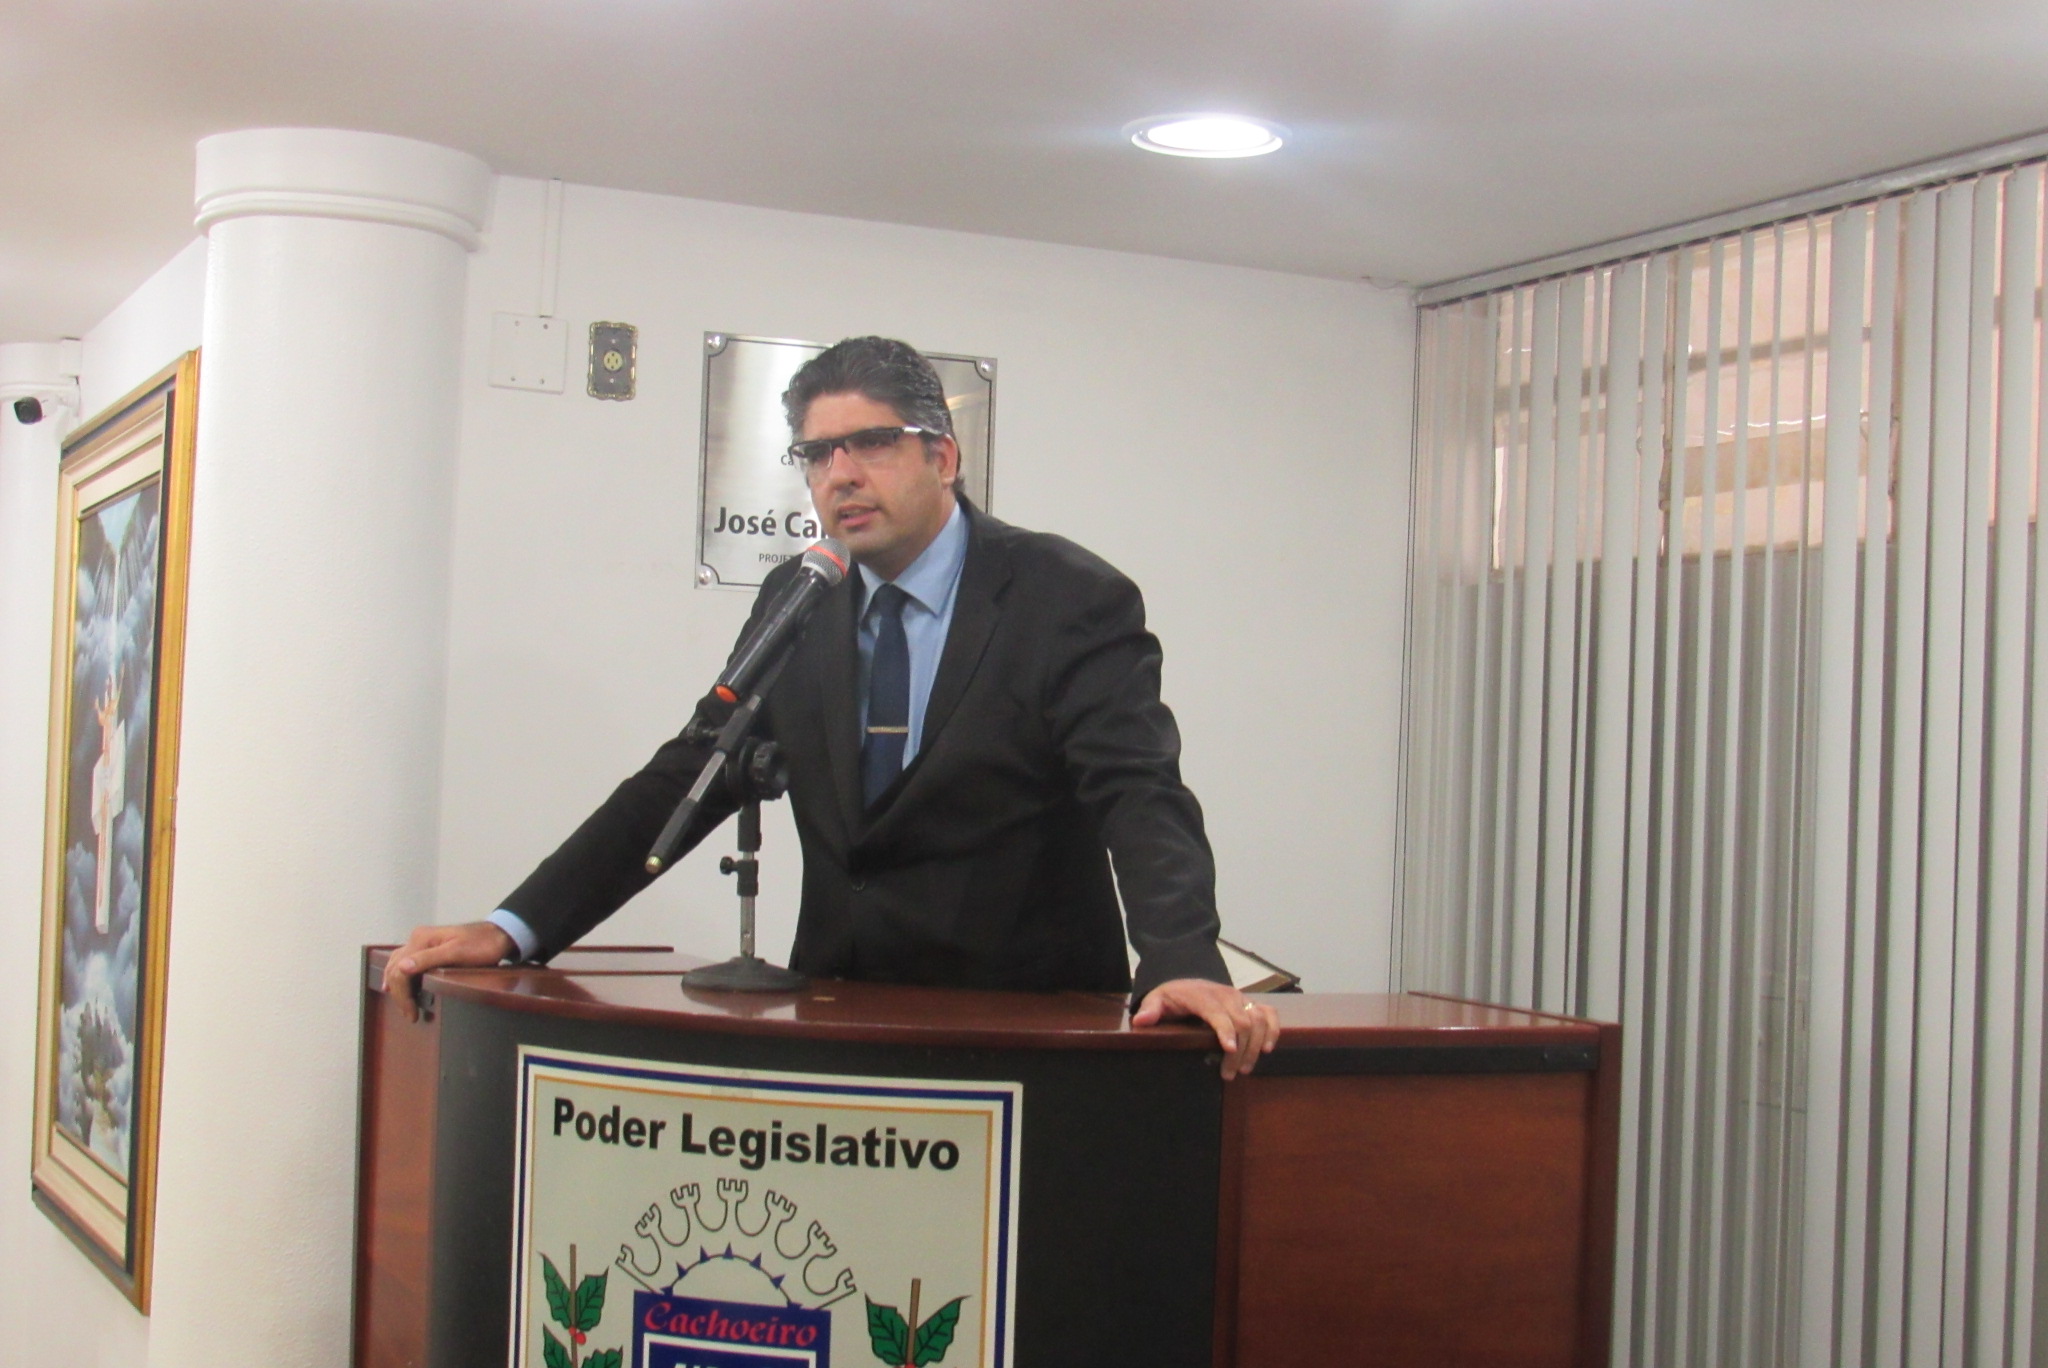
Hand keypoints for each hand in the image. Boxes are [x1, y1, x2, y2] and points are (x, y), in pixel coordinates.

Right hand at [380, 921, 515, 1021]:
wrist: (499, 935)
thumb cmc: (482, 945)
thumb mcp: (457, 953)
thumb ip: (429, 959)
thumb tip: (401, 968)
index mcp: (421, 939)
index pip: (399, 970)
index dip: (402, 994)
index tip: (411, 1013)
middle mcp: (418, 938)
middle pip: (395, 968)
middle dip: (399, 993)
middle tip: (409, 1014)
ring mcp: (422, 942)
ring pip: (397, 965)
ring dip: (397, 986)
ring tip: (404, 1005)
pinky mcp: (428, 947)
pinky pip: (406, 962)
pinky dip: (401, 977)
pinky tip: (400, 987)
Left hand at [1131, 978, 1280, 1079]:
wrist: (1188, 981)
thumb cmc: (1172, 997)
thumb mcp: (1157, 1000)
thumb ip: (1150, 1010)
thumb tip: (1141, 1021)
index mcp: (1203, 995)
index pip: (1219, 1012)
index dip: (1226, 1030)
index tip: (1229, 1050)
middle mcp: (1226, 995)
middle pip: (1242, 1021)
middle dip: (1240, 1050)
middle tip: (1229, 1074)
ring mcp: (1241, 998)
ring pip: (1258, 1020)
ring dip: (1256, 1046)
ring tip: (1245, 1069)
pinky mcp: (1251, 1004)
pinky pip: (1270, 1013)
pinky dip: (1273, 1030)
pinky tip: (1268, 1049)